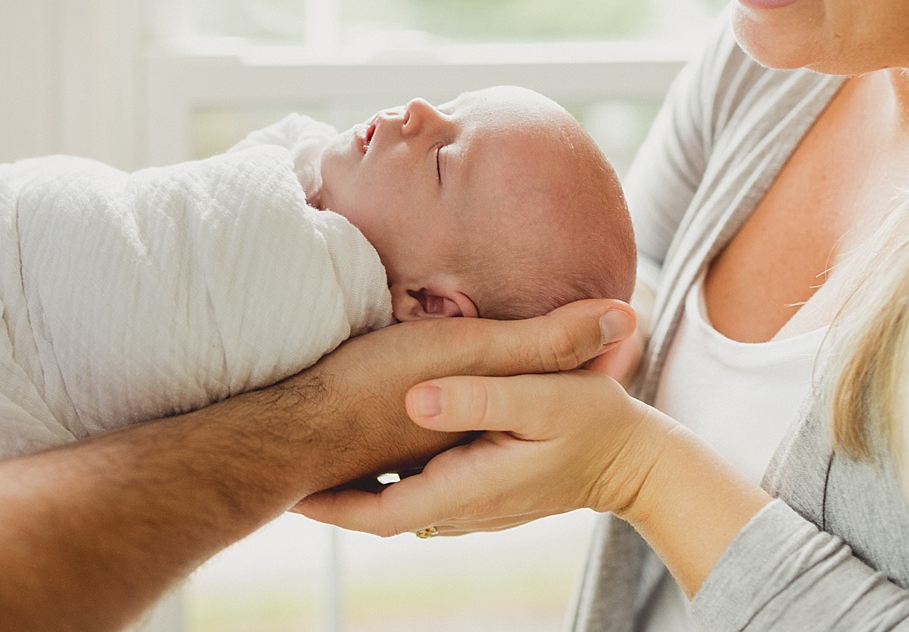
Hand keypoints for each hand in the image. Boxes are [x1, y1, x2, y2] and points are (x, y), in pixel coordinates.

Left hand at [275, 298, 637, 491]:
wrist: (636, 458)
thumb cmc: (592, 422)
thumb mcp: (540, 397)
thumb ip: (478, 397)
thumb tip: (415, 399)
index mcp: (465, 488)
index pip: (378, 511)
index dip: (328, 505)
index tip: (281, 489)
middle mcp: (460, 507)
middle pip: (378, 508)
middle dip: (328, 494)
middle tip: (272, 469)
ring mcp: (470, 505)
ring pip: (395, 498)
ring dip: (352, 484)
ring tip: (301, 456)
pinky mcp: (479, 490)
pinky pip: (416, 487)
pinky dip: (383, 474)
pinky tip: (359, 447)